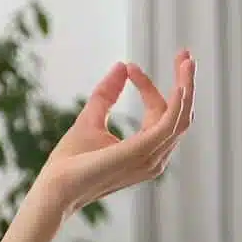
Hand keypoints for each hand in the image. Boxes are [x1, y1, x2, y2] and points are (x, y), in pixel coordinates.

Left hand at [31, 51, 195, 215]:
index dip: (148, 87)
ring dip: (187, 87)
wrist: (54, 187)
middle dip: (186, 83)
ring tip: (186, 60)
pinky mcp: (141, 152)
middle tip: (185, 54)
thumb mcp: (91, 118)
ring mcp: (150, 157)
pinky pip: (169, 125)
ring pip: (182, 118)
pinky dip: (178, 104)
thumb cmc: (70, 162)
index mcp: (145, 150)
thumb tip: (121, 65)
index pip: (158, 113)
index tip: (130, 67)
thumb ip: (107, 94)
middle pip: (180, 115)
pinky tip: (181, 84)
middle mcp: (154, 157)